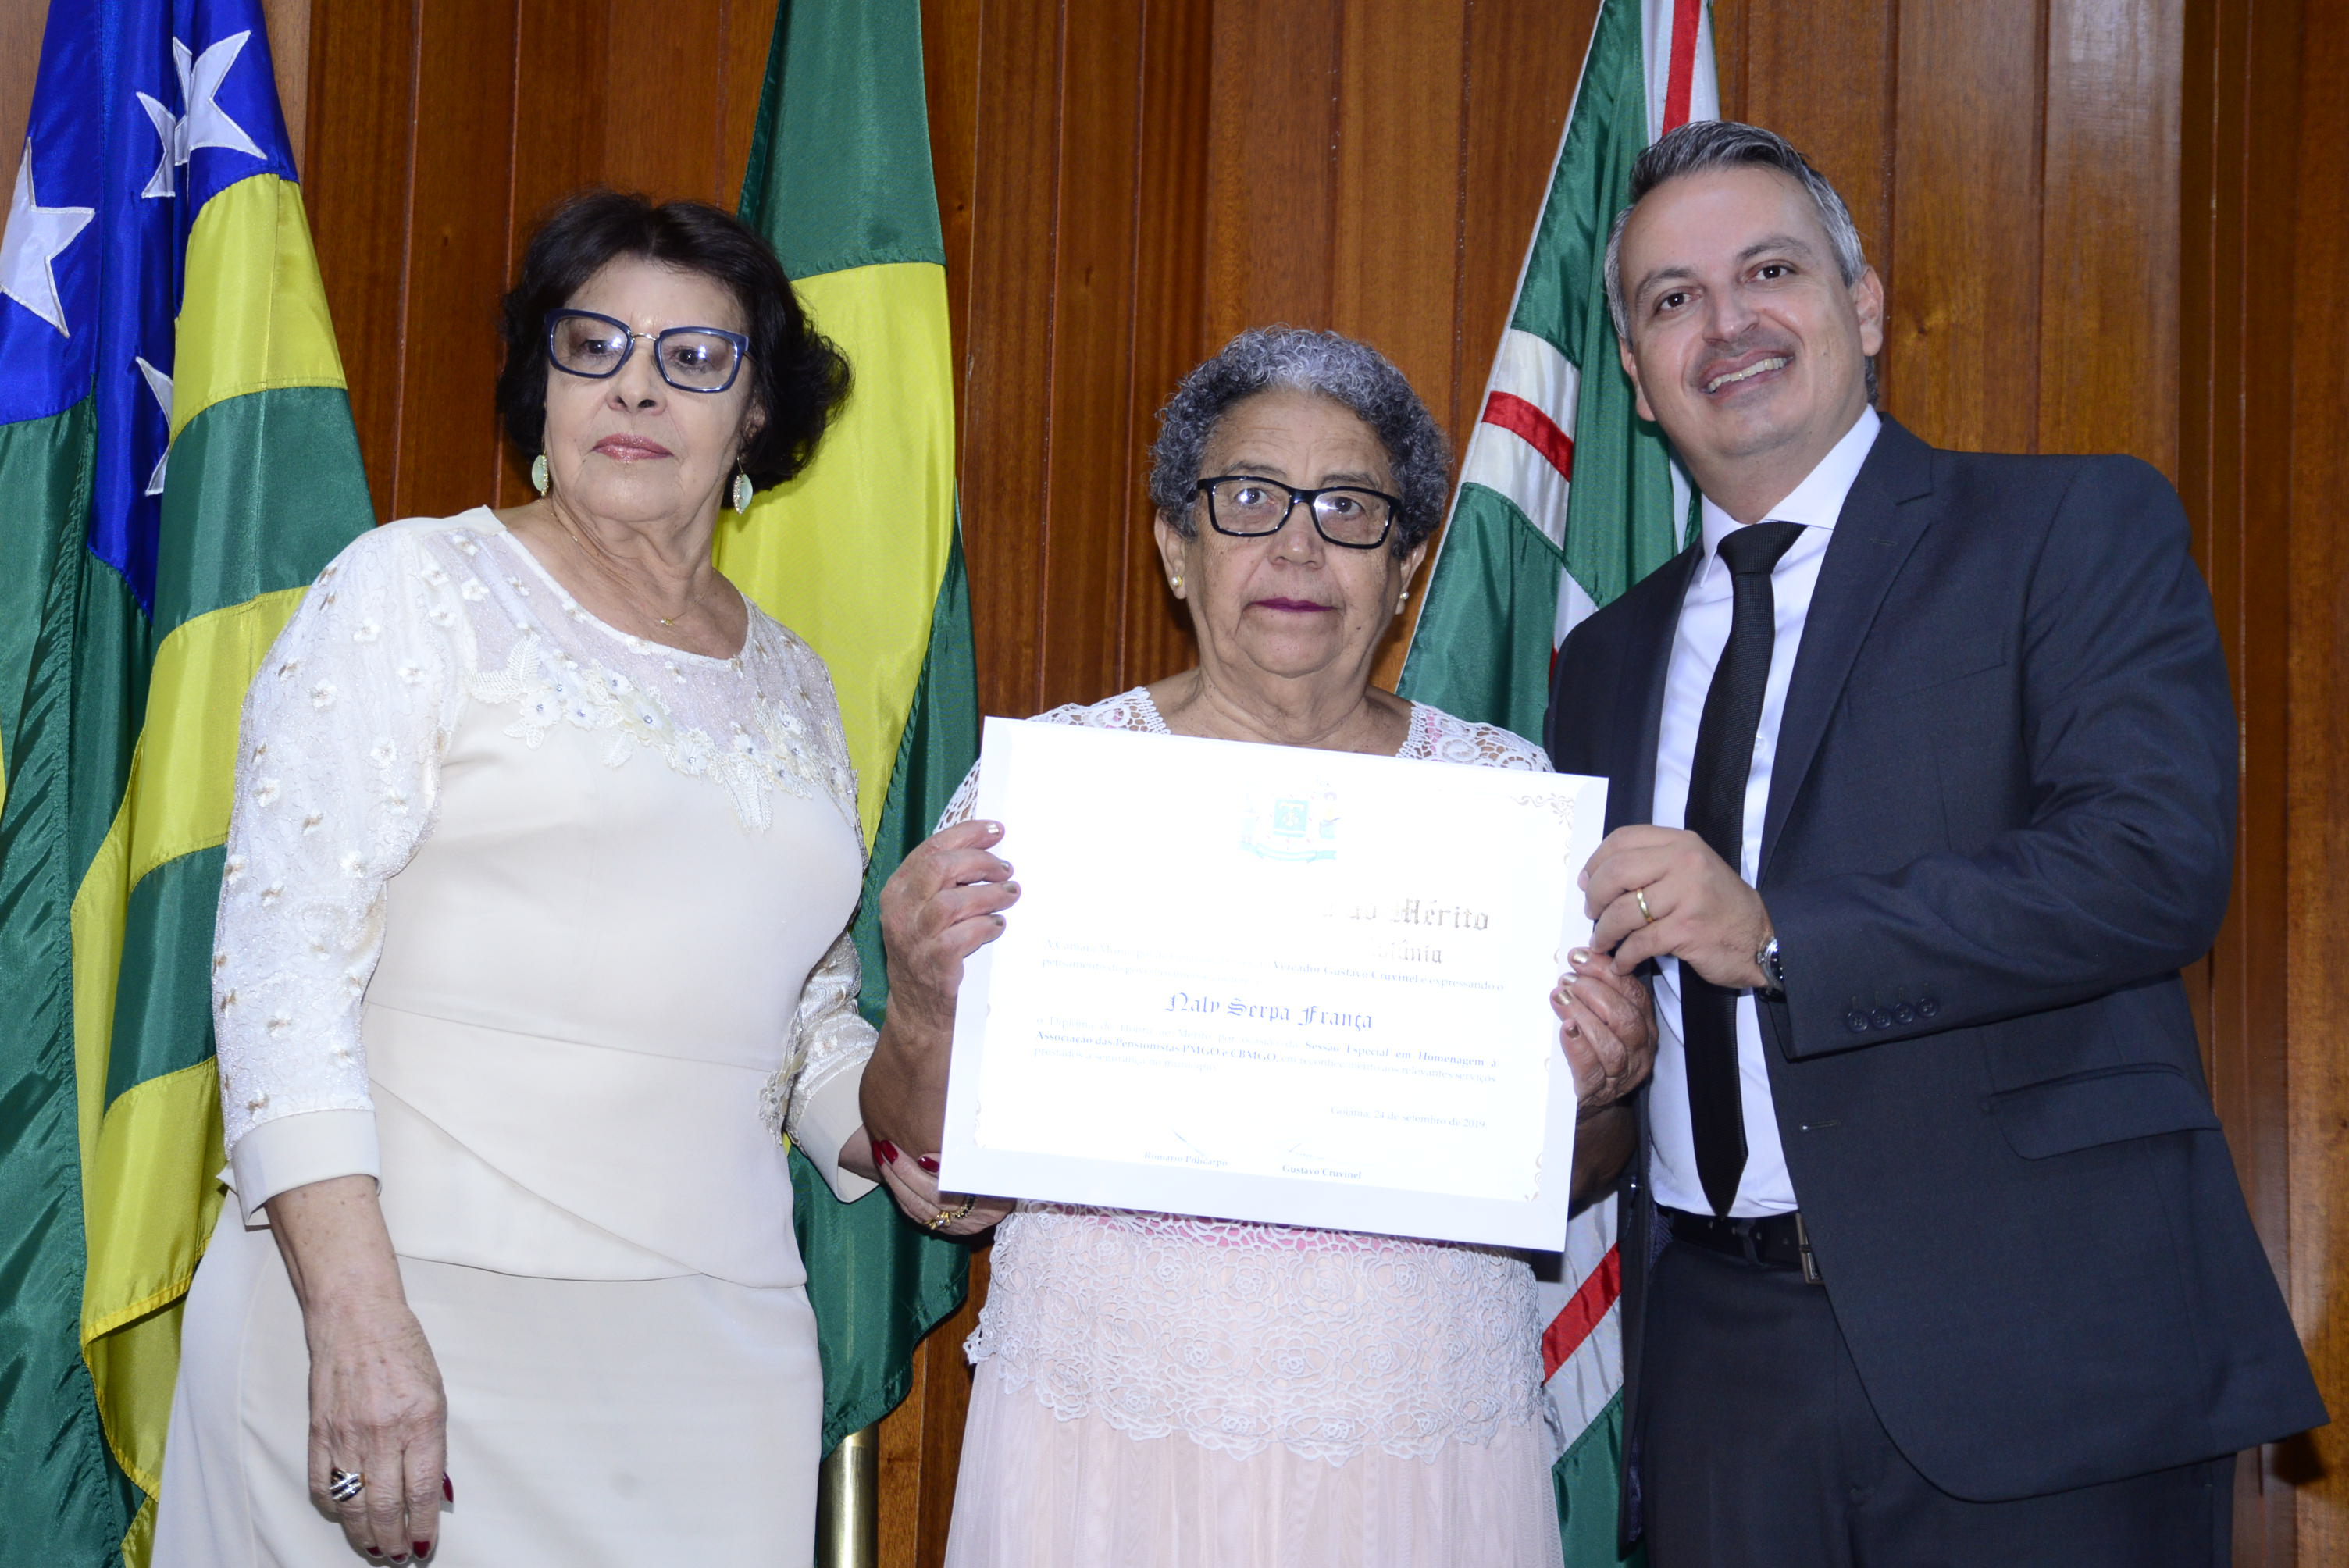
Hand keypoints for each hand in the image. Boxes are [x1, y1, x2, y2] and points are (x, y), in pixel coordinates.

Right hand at [304, 1294, 445, 1562]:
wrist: (356, 1318)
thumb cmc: (403, 1349)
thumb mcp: (435, 1392)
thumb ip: (431, 1441)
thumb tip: (432, 1489)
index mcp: (421, 1420)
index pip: (422, 1491)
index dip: (422, 1526)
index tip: (423, 1546)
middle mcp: (383, 1433)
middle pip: (386, 1506)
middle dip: (394, 1540)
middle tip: (398, 1557)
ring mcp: (346, 1435)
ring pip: (353, 1503)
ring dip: (364, 1533)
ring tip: (375, 1548)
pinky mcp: (318, 1433)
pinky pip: (322, 1484)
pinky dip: (334, 1506)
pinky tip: (345, 1515)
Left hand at [869, 1138, 1012, 1237]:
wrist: (1014, 1192)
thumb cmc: (1007, 1172)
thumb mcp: (999, 1163)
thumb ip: (971, 1159)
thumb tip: (935, 1152)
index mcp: (988, 1206)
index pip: (950, 1191)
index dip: (929, 1174)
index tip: (917, 1154)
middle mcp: (970, 1221)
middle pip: (927, 1199)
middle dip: (903, 1171)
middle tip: (886, 1147)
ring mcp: (955, 1227)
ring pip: (916, 1207)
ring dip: (895, 1180)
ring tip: (882, 1155)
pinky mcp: (944, 1228)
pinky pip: (914, 1213)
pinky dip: (900, 1193)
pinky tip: (889, 1174)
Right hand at [878, 818, 1019, 1037]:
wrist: (920, 1011)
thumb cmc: (931, 952)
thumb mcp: (928, 912)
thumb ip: (948, 883)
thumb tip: (991, 852)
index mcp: (898, 890)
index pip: (931, 848)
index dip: (967, 835)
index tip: (997, 830)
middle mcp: (900, 911)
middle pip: (940, 868)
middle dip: (980, 862)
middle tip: (1007, 869)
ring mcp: (913, 939)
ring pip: (952, 902)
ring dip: (988, 895)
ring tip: (1009, 896)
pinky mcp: (932, 963)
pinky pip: (962, 935)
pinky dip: (985, 927)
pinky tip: (997, 927)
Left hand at [1555, 947, 1656, 1113]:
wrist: (1594, 1104)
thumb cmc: (1597, 1053)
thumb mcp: (1605, 1021)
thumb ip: (1599, 995)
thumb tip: (1579, 959)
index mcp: (1644, 1026)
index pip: (1633, 993)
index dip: (1606, 972)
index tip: (1579, 957)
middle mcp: (1640, 1049)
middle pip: (1625, 1018)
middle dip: (1594, 992)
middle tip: (1567, 980)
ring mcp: (1622, 1073)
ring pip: (1611, 1044)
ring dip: (1583, 1015)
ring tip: (1560, 997)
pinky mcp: (1598, 1091)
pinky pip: (1591, 1068)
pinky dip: (1578, 1046)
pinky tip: (1566, 1029)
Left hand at [1581, 825, 1771, 987]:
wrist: (1761, 940)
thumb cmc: (1719, 907)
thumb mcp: (1691, 870)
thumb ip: (1652, 865)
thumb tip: (1598, 876)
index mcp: (1681, 843)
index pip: (1622, 839)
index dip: (1596, 862)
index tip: (1587, 882)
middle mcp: (1685, 862)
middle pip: (1616, 873)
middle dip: (1595, 897)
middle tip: (1591, 914)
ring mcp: (1687, 895)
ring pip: (1623, 911)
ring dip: (1605, 932)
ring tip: (1603, 943)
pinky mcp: (1687, 929)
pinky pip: (1639, 943)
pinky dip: (1624, 956)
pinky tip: (1622, 962)